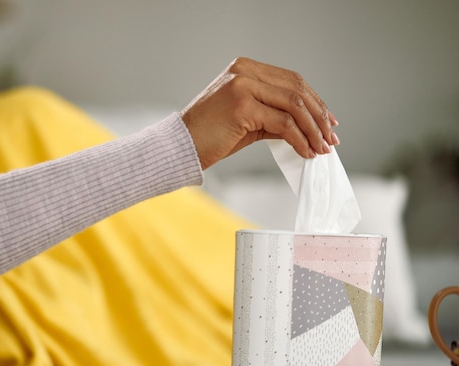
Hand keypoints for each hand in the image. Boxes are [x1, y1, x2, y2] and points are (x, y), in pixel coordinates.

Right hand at [180, 57, 338, 169]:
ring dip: (313, 129)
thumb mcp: (247, 119)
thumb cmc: (209, 135)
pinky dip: (300, 139)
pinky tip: (305, 151)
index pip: (291, 80)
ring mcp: (242, 86)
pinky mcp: (242, 106)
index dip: (315, 101)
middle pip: (297, 90)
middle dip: (319, 116)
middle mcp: (244, 71)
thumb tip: (306, 126)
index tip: (328, 121)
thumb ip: (274, 115)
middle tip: (330, 138)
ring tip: (321, 148)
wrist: (181, 146)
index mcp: (245, 68)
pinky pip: (283, 123)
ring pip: (294, 105)